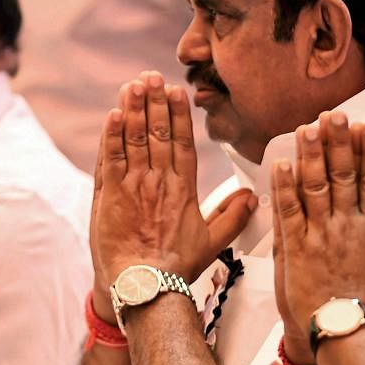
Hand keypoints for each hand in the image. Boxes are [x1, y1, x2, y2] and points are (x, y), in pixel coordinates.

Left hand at [92, 72, 253, 307]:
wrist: (146, 287)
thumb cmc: (177, 268)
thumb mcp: (212, 242)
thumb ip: (233, 217)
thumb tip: (254, 197)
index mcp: (184, 189)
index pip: (183, 143)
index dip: (179, 115)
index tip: (177, 91)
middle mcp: (160, 182)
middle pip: (157, 134)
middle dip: (154, 102)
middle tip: (151, 77)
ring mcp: (134, 187)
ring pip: (133, 140)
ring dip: (132, 110)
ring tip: (133, 85)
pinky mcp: (110, 196)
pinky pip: (110, 159)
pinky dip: (111, 135)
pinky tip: (113, 114)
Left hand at [271, 112, 364, 358]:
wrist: (346, 337)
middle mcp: (347, 227)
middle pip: (343, 176)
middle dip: (339, 143)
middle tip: (335, 114)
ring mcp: (320, 236)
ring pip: (314, 188)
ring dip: (310, 155)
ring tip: (307, 127)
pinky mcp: (295, 249)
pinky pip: (288, 212)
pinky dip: (284, 188)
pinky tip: (280, 163)